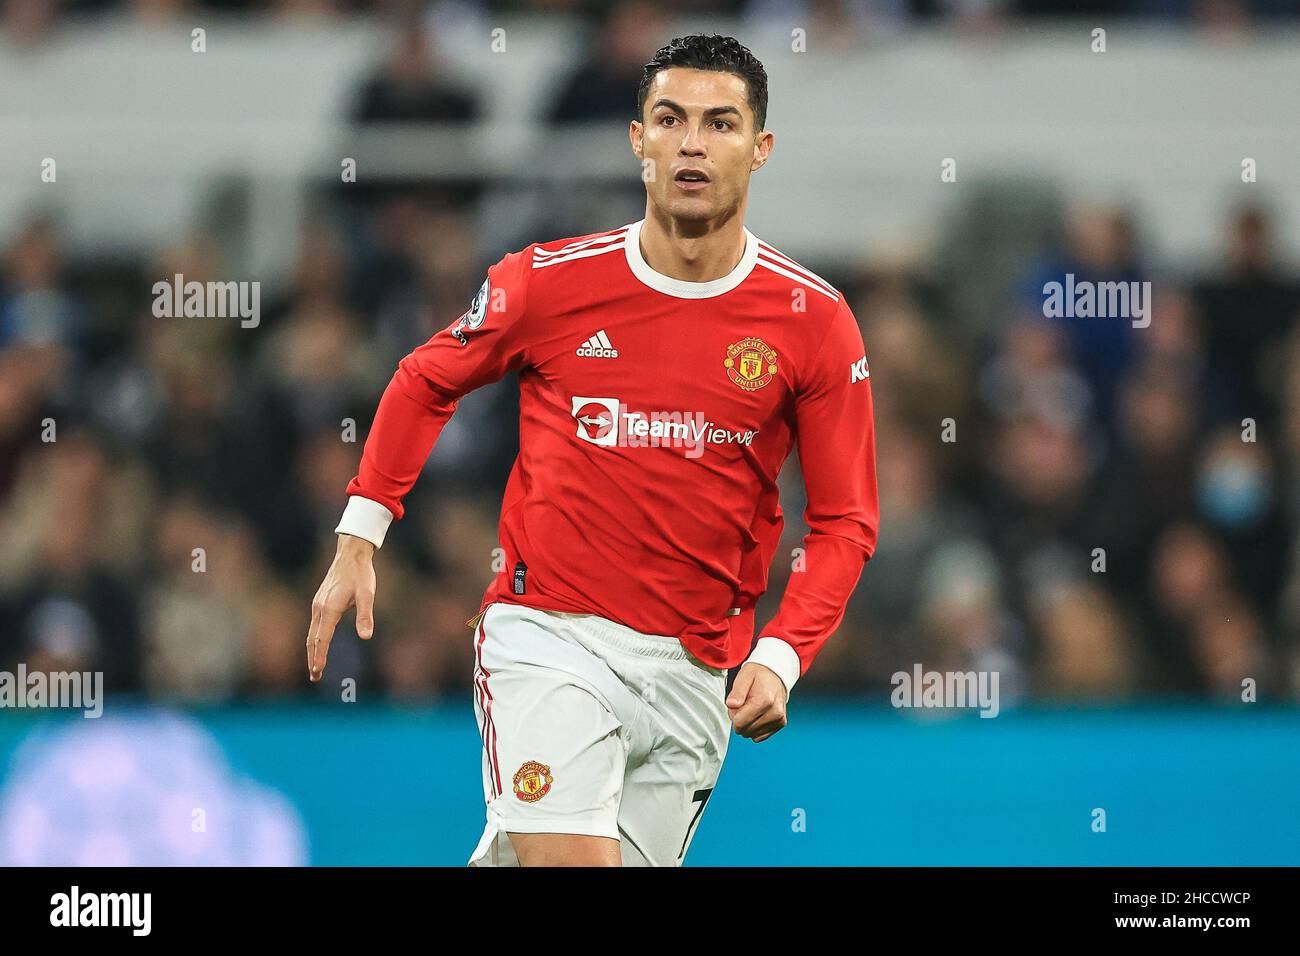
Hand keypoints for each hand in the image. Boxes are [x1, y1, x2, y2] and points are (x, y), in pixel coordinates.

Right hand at [307, 534, 376, 681]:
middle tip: (314, 677)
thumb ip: (365, 616)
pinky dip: (314, 639)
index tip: (317, 671)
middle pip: (312, 639)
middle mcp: (319, 608)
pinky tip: (318, 645)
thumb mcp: (367, 594)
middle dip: (312, 659)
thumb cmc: (361, 574)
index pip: (322, 638)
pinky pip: (314, 626)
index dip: (319, 656)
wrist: (351, 554)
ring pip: (311, 633)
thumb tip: (366, 637)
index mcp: (329, 609)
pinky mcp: (320, 602)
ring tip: (315, 667)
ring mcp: (317, 604)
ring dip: (312, 650)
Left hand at [726, 662, 787, 741]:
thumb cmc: (758, 676)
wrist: (775, 674)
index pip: (739, 723)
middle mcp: (775, 712)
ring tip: (751, 708)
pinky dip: (755, 728)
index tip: (737, 704)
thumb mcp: (744, 676)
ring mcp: (779, 719)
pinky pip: (760, 737)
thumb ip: (737, 692)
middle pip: (745, 730)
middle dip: (739, 719)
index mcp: (764, 700)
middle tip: (743, 704)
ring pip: (751, 735)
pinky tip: (757, 715)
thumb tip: (731, 704)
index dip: (733, 714)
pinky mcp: (780, 724)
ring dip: (747, 724)